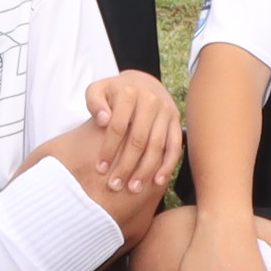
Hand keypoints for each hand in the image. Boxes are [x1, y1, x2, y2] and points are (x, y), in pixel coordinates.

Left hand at [79, 73, 181, 199]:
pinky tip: (157, 182)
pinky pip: (174, 146)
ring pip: (157, 145)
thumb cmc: (114, 92)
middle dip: (126, 165)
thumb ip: (94, 102)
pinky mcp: (176, 120)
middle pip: (138, 139)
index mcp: (129, 92)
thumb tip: (103, 119)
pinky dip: (167, 165)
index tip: (100, 169)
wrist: (142, 82)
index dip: (108, 149)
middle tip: (115, 185)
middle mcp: (150, 100)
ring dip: (145, 170)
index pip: (117, 126)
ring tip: (133, 188)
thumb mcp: (98, 90)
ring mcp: (166, 111)